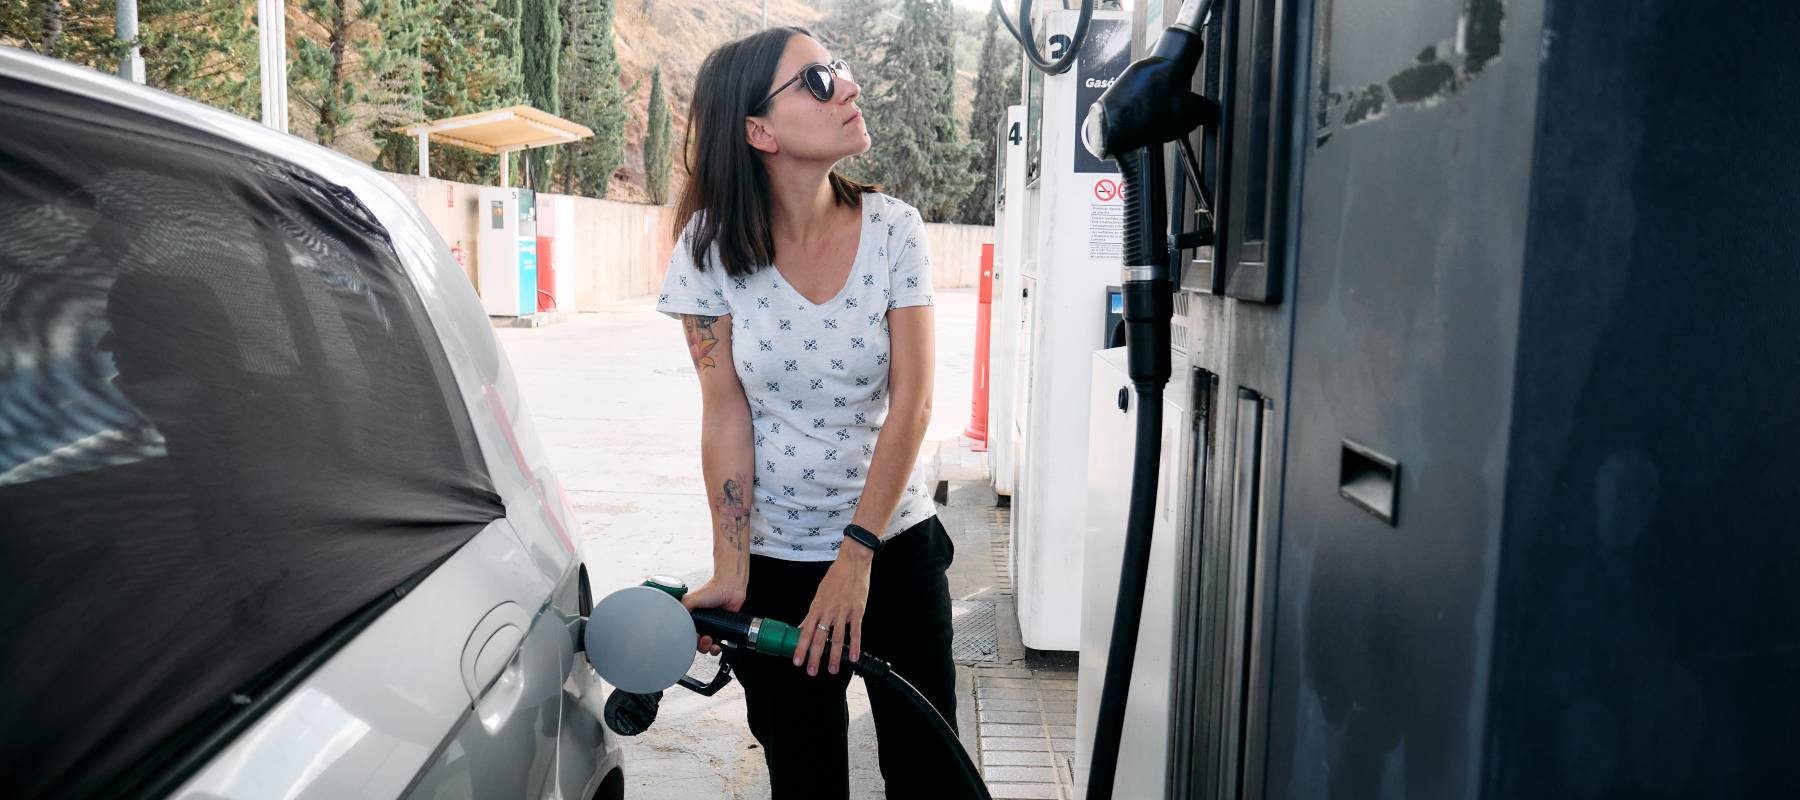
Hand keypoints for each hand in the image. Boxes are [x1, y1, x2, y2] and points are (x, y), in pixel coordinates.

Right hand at [681, 576, 745, 655]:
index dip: (689, 640)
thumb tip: (673, 620)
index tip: (695, 637)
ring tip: (712, 642)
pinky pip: (718, 644)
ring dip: (708, 648)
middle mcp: (700, 623)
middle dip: (700, 645)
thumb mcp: (690, 599)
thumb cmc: (712, 590)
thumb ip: (680, 609)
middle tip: (705, 639)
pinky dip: (717, 648)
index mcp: (690, 618)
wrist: (731, 588)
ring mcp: (711, 627)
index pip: (686, 635)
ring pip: (707, 646)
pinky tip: (718, 645)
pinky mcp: (722, 630)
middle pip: (696, 643)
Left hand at [794, 548, 872, 675]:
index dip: (801, 647)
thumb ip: (811, 614)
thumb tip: (802, 627)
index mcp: (817, 607)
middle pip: (820, 638)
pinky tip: (853, 657)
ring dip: (834, 656)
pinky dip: (854, 645)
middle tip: (812, 671)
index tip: (797, 661)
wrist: (852, 562)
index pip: (806, 632)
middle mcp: (828, 611)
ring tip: (832, 669)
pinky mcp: (858, 610)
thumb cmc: (836, 577)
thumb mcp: (819, 594)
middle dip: (815, 657)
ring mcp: (844, 611)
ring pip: (837, 637)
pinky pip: (856, 631)